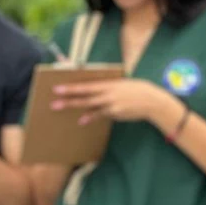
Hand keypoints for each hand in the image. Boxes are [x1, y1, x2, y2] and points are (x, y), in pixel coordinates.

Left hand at [51, 79, 172, 124]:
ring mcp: (111, 104)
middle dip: (68, 98)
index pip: (86, 85)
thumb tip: (94, 90)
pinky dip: (90, 117)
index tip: (57, 87)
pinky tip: (81, 121)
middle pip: (84, 96)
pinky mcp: (115, 113)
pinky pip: (100, 115)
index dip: (71, 86)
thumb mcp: (121, 84)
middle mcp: (108, 93)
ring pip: (89, 105)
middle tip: (53, 101)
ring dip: (74, 106)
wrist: (152, 101)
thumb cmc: (136, 89)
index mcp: (109, 83)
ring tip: (59, 108)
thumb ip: (107, 87)